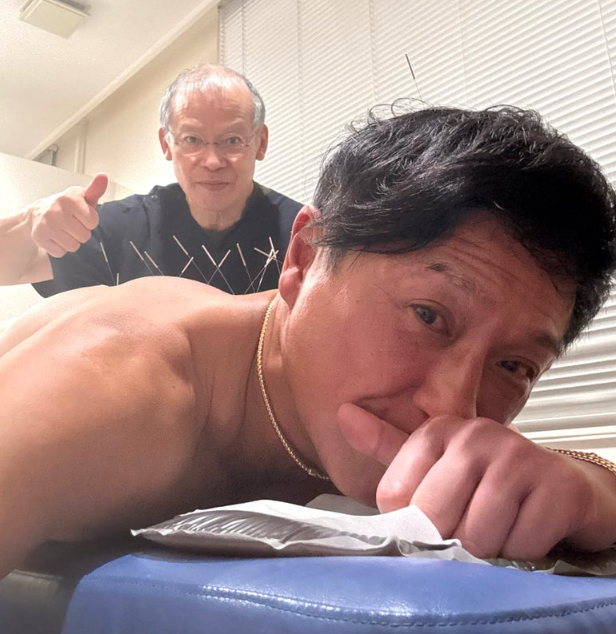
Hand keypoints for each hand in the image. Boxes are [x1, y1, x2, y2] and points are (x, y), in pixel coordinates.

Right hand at [29, 173, 107, 257]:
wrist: (37, 213)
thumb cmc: (66, 207)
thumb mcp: (82, 197)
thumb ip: (95, 190)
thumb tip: (103, 176)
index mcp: (70, 198)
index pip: (93, 222)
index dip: (89, 221)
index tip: (80, 215)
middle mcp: (57, 210)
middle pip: (84, 236)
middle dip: (80, 232)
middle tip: (71, 224)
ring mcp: (47, 224)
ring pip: (73, 246)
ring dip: (71, 241)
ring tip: (63, 230)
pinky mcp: (39, 237)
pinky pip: (61, 252)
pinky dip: (60, 248)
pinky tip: (55, 237)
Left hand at [337, 403, 604, 559]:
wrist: (556, 484)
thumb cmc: (482, 478)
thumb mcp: (431, 461)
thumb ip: (385, 445)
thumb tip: (342, 413)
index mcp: (436, 431)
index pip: (395, 498)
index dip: (411, 523)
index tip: (433, 516)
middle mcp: (474, 435)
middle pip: (433, 517)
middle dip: (449, 538)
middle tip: (467, 526)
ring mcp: (517, 457)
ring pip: (478, 537)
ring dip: (488, 548)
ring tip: (498, 526)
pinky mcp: (555, 486)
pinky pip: (520, 545)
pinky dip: (521, 551)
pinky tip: (526, 528)